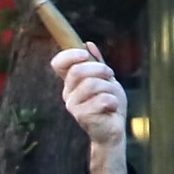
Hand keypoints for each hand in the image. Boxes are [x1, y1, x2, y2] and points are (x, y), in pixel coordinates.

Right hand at [56, 44, 129, 173]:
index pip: (58, 63)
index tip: (85, 54)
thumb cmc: (109, 105)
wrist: (114, 130)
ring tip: (112, 98)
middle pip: (78, 70)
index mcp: (71, 82)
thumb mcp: (107, 79)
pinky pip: (102, 99)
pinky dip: (112, 101)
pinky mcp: (82, 116)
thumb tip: (88, 43)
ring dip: (109, 88)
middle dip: (100, 69)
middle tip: (110, 76)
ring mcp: (73, 105)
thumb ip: (97, 63)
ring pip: (92, 84)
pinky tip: (111, 108)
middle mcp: (68, 93)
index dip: (70, 55)